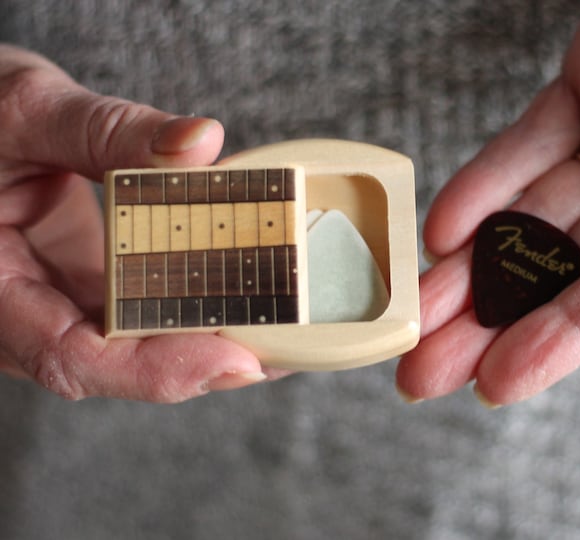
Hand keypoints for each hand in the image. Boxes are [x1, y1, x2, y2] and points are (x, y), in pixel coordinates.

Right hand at [0, 44, 267, 401]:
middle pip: (115, 363)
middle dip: (202, 362)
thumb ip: (106, 129)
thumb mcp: (25, 111)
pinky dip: (192, 309)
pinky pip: (140, 313)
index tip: (235, 361)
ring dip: (207, 342)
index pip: (69, 356)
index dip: (155, 370)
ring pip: (133, 347)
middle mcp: (23, 311)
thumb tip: (198, 142)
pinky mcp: (86, 286)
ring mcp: (58, 302)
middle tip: (281, 347)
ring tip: (278, 332)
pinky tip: (242, 301)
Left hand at [397, 0, 579, 405]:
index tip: (493, 384)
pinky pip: (533, 143)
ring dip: (470, 267)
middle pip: (566, 268)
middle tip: (420, 373)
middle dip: (489, 322)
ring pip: (534, 217)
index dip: (562, 340)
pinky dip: (487, 183)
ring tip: (414, 312)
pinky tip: (444, 227)